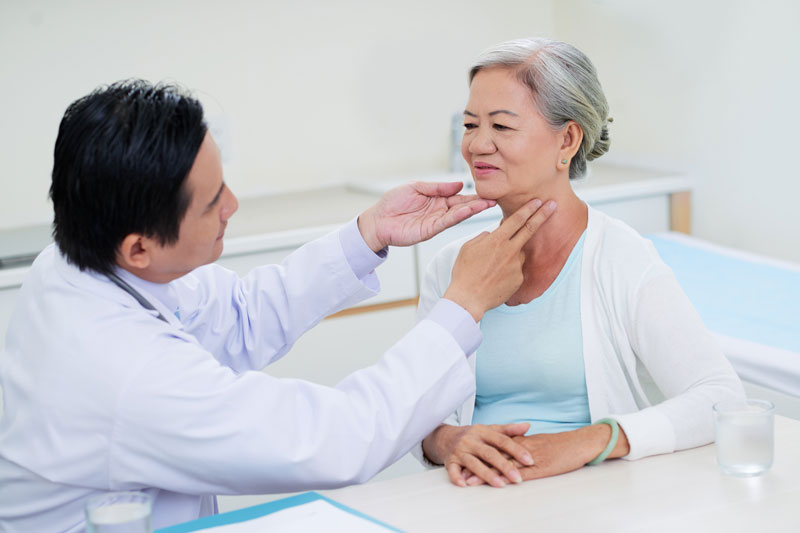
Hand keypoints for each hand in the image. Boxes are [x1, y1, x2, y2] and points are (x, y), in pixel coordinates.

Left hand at [357, 181, 495, 251]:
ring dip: (473, 209)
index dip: (471, 194)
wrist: (378, 220)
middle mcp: (440, 210)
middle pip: (462, 206)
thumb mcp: (416, 187)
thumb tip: (459, 184)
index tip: (487, 190)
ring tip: (488, 204)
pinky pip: (447, 222)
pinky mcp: (430, 230)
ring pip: (458, 215)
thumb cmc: (393, 202)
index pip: (458, 196)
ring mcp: (436, 221)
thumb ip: (438, 187)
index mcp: (437, 198)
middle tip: (495, 198)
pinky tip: (468, 211)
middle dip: (478, 202)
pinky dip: (458, 216)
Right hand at [421, 423, 533, 487]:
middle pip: (489, 453)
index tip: (529, 460)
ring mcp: (459, 451)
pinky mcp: (449, 461)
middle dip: (504, 466)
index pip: (502, 441)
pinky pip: (452, 470)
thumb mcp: (489, 430)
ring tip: (500, 484)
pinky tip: (465, 485)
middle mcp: (471, 440)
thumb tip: (527, 426)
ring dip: (486, 474)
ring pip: (473, 463)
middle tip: (518, 478)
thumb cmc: (473, 436)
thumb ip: (508, 430)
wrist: (445, 437)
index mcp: (482, 432)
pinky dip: (457, 477)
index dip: (516, 450)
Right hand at [444, 199, 555, 321]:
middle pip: (530, 229)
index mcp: (496, 241)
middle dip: (542, 215)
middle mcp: (509, 251)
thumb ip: (483, 237)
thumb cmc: (464, 273)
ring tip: (492, 267)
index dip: (529, 208)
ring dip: (511, 254)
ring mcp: (516, 265)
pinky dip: (508, 270)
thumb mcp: (468, 248)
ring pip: (519, 253)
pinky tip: (495, 277)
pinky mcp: (519, 279)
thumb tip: (492, 234)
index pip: (517, 219)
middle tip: (553, 205)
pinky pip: (516, 269)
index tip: (538, 201)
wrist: (468, 299)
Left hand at [463, 424, 629, 485]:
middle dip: (477, 465)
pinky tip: (496, 484)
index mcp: (523, 441)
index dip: (480, 454)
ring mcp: (531, 458)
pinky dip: (507, 479)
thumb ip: (526, 445)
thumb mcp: (541, 443)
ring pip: (503, 465)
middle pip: (494, 456)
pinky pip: (520, 474)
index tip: (466, 460)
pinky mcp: (541, 467)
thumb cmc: (564, 445)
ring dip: (486, 473)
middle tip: (461, 473)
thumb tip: (514, 450)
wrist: (581, 443)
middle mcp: (523, 447)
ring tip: (470, 481)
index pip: (496, 448)